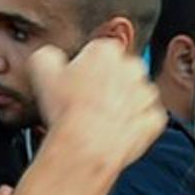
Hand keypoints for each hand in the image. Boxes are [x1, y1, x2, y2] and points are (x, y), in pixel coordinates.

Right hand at [28, 40, 165, 171]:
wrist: (86, 144)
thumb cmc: (68, 110)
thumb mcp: (41, 70)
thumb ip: (47, 55)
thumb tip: (49, 56)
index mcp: (105, 50)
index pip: (95, 55)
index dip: (82, 72)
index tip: (75, 86)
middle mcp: (131, 67)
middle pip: (117, 73)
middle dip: (104, 86)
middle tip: (85, 105)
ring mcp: (145, 93)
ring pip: (133, 96)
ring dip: (119, 106)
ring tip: (97, 121)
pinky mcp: (153, 118)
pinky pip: (144, 120)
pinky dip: (133, 126)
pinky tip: (114, 132)